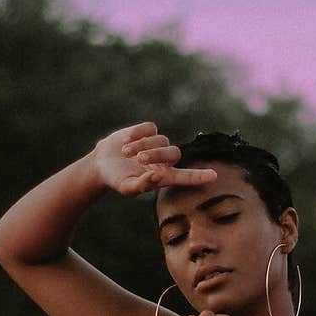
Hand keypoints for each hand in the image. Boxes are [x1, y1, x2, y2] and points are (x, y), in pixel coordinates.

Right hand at [91, 121, 216, 196]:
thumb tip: (158, 177)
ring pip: (160, 140)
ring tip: (125, 152)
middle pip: (174, 153)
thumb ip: (143, 185)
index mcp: (164, 176)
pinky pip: (149, 128)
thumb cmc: (117, 179)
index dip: (199, 176)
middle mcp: (164, 160)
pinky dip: (137, 133)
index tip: (213, 176)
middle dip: (157, 155)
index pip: (185, 176)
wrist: (102, 163)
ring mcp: (157, 144)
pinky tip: (125, 141)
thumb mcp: (127, 187)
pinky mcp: (147, 131)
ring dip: (142, 145)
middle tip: (139, 159)